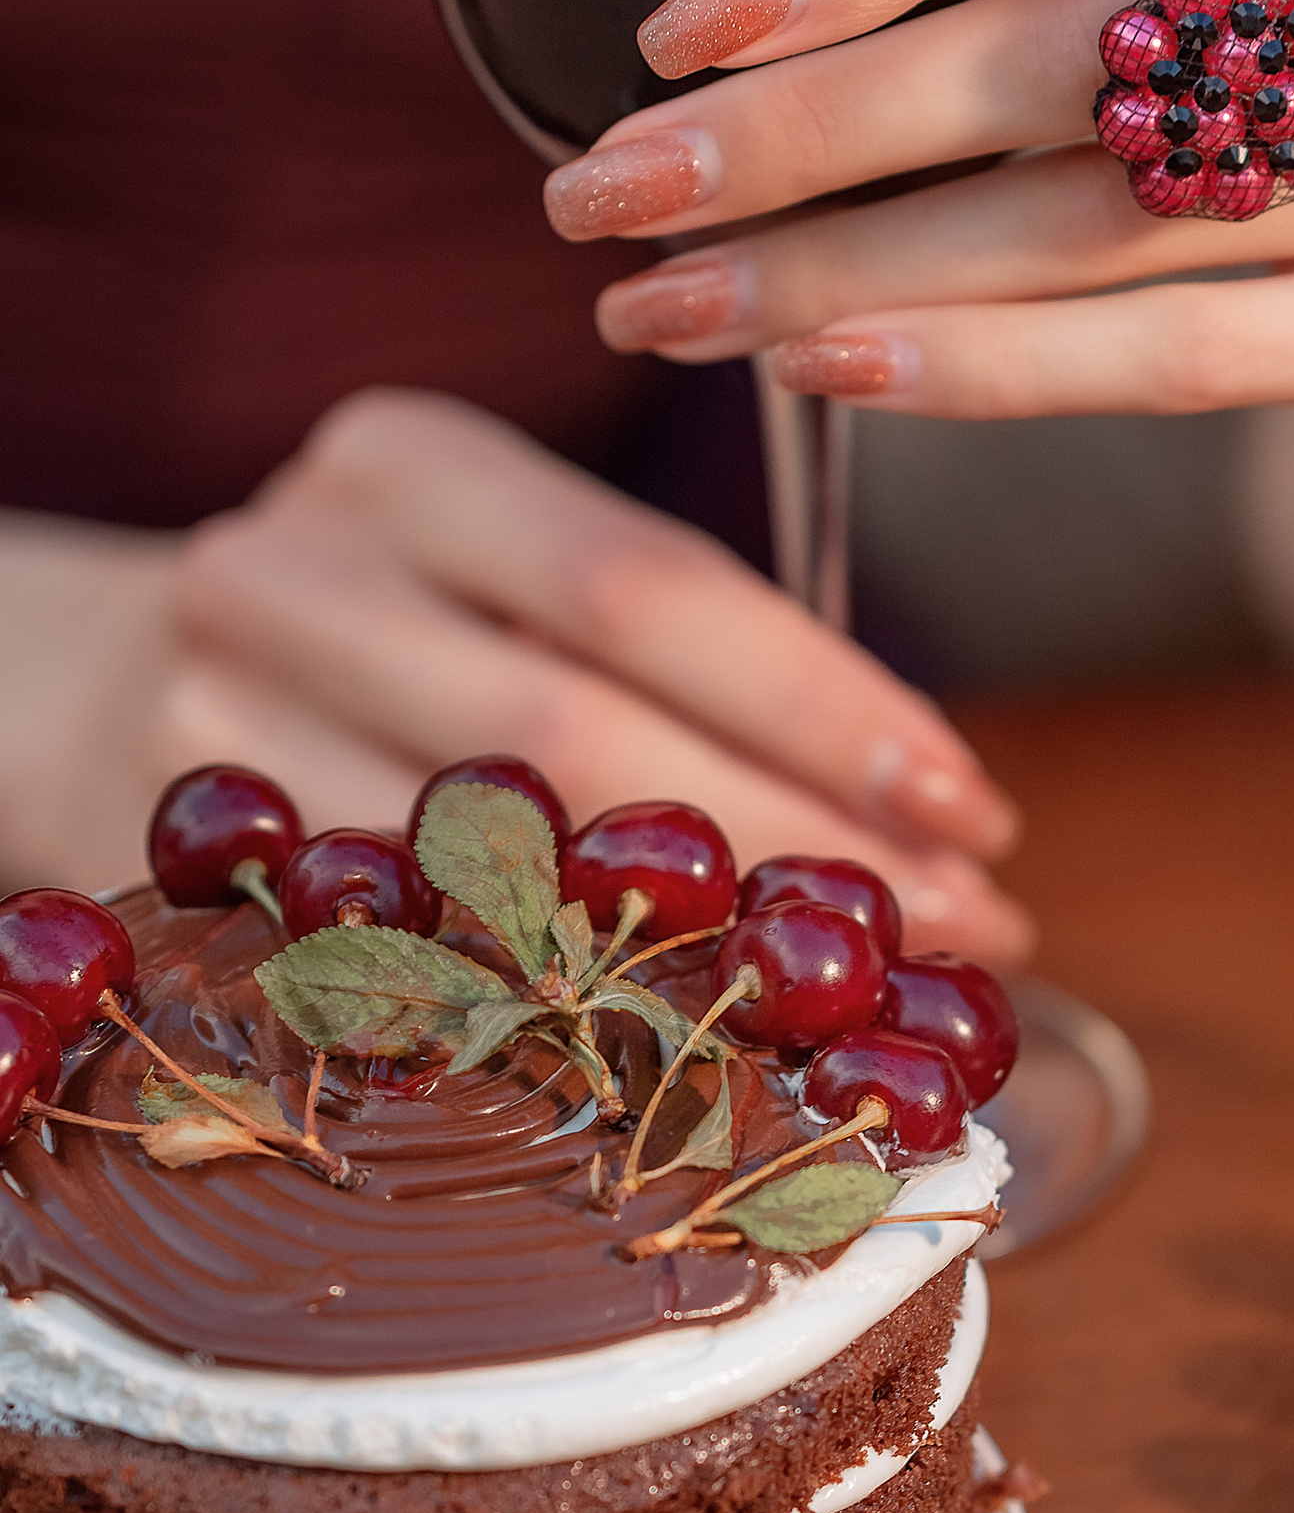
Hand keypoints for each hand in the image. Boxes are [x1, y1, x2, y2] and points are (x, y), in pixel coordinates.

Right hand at [0, 396, 1028, 956]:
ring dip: (703, 954)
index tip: (974, 801)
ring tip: (868, 1005)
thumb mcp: (505, 563)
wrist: (100, 678)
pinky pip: (403, 965)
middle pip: (582, 733)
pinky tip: (688, 1050)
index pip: (651, 585)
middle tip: (966, 929)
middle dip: (796, 844)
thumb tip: (933, 800)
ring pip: (491, 873)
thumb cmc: (394, 629)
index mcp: (410, 462)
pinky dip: (561, 1014)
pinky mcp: (176, 871)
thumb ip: (671, 640)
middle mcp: (293, 571)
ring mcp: (212, 727)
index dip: (826, 704)